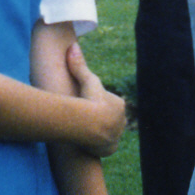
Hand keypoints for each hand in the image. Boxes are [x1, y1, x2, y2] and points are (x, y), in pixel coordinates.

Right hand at [65, 41, 125, 155]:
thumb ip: (78, 65)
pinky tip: (88, 145)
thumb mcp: (85, 80)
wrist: (91, 124)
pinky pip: (104, 148)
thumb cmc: (88, 100)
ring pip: (107, 134)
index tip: (85, 105)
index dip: (94, 104)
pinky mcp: (111, 149)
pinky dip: (97, 147)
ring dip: (98, 134)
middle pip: (108, 120)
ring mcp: (117, 136)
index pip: (107, 104)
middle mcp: (122, 121)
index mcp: (119, 104)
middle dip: (98, 120)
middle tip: (83, 120)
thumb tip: (72, 45)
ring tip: (84, 133)